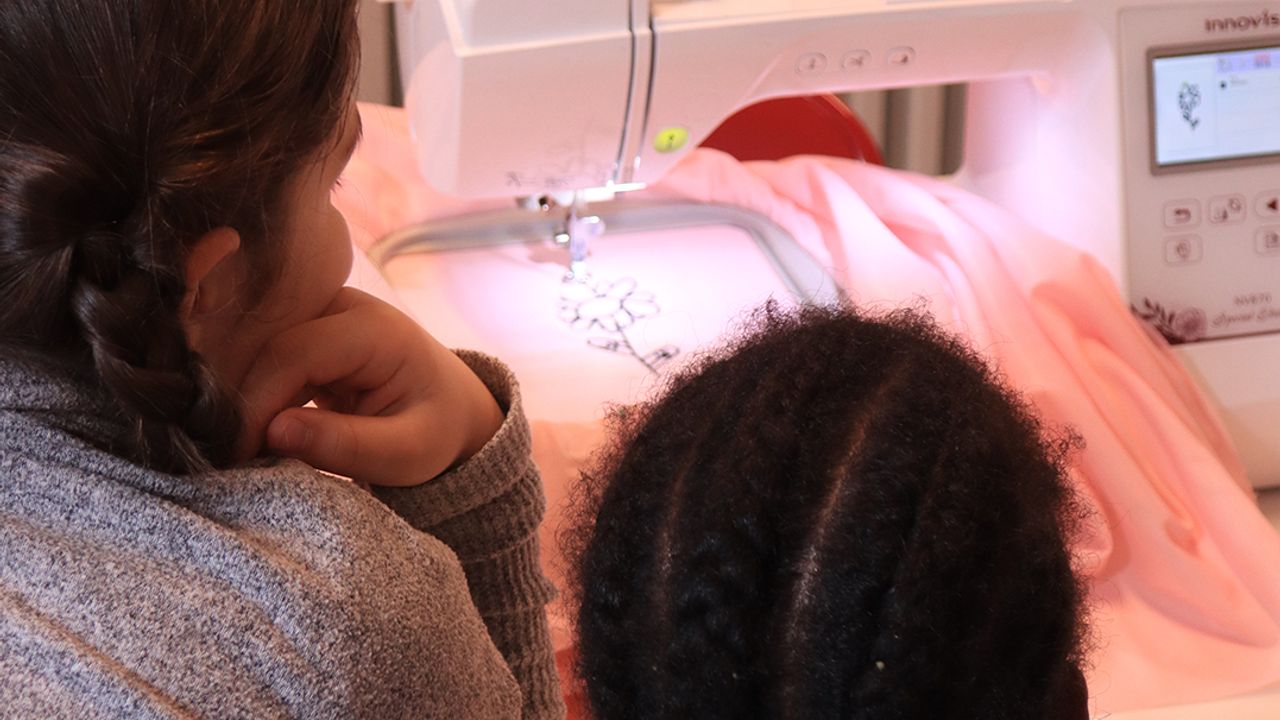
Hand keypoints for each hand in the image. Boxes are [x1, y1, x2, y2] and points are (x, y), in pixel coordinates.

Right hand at [236, 287, 503, 486]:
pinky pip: (262, 357)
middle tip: (232, 461)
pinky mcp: (305, 328)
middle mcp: (343, 306)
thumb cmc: (436, 430)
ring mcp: (320, 312)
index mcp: (375, 328)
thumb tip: (274, 432)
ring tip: (241, 452)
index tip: (239, 455)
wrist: (452, 409)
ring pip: (256, 351)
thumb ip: (348, 445)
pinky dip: (252, 396)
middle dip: (244, 404)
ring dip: (243, 401)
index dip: (259, 403)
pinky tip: (252, 434)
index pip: (295, 354)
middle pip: (268, 347)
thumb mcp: (408, 452)